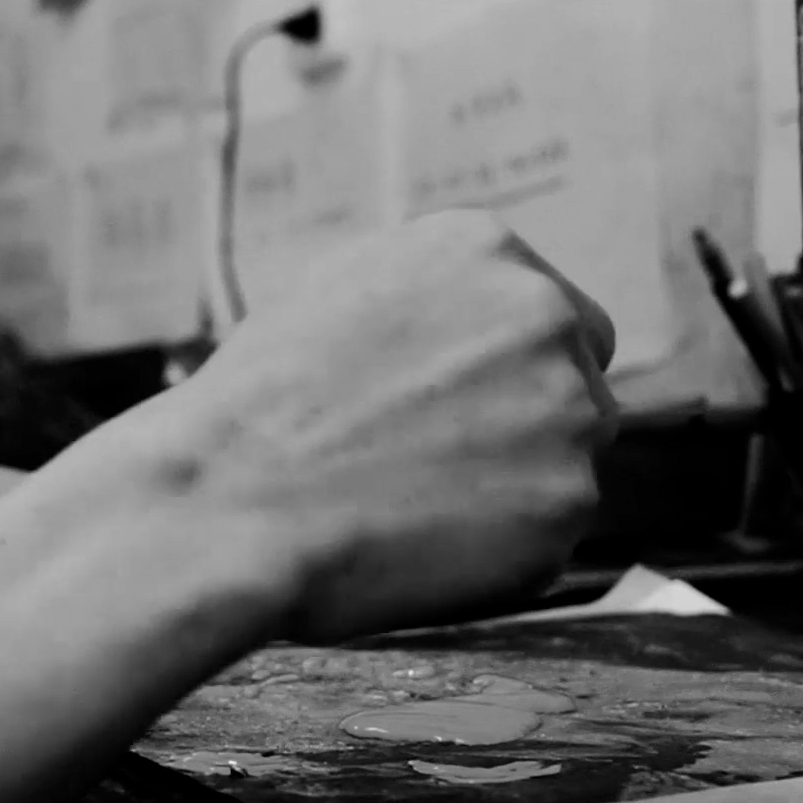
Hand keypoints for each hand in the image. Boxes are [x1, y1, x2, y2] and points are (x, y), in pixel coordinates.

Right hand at [157, 210, 617, 643]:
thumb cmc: (256, 407)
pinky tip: (413, 544)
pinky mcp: (567, 507)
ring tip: (403, 504)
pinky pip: (545, 538)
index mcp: (485, 248)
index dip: (504, 372)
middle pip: (575, 384)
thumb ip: (428, 299)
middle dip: (523, 426)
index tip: (454, 410)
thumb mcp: (337, 295)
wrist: (226, 502)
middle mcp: (546, 316)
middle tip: (431, 467)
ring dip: (510, 490)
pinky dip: (494, 555)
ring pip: (565, 463)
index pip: (554, 315)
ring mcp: (569, 413)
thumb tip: (469, 325)